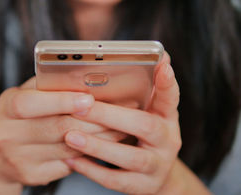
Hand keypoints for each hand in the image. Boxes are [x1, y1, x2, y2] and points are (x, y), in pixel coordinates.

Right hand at [0, 78, 125, 193]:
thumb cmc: (16, 118)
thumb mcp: (22, 97)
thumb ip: (46, 88)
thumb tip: (83, 79)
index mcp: (6, 108)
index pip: (31, 103)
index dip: (61, 101)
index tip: (89, 99)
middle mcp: (8, 135)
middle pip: (57, 128)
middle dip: (94, 120)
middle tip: (119, 112)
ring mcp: (19, 159)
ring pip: (69, 148)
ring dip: (99, 137)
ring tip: (120, 126)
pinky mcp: (32, 176)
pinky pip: (69, 163)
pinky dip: (89, 153)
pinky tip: (104, 144)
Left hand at [63, 55, 209, 193]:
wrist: (158, 176)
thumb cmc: (145, 135)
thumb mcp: (150, 112)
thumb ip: (143, 91)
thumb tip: (140, 60)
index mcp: (167, 117)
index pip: (170, 97)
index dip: (168, 83)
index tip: (162, 64)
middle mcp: (168, 140)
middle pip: (145, 126)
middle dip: (111, 115)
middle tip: (82, 105)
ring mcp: (157, 166)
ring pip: (130, 157)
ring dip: (98, 145)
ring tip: (70, 135)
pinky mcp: (143, 187)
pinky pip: (116, 181)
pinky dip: (92, 170)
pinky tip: (71, 159)